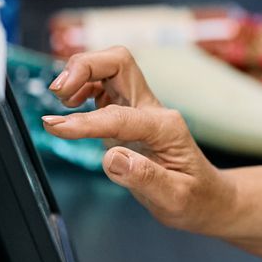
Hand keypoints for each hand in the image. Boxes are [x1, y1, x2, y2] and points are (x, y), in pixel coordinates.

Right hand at [39, 46, 234, 234]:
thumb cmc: (195, 198)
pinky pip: (102, 87)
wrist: (207, 198)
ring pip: (109, 68)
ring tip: (60, 98)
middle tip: (58, 91)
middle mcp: (152, 111)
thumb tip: (111, 157)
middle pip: (119, 62)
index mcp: (166, 128)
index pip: (119, 116)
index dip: (85, 121)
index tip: (54, 126)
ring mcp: (140, 110)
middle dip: (85, 67)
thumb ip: (144, 177)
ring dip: (80, 73)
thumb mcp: (175, 198)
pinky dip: (81, 87)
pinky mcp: (127, 116)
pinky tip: (70, 106)